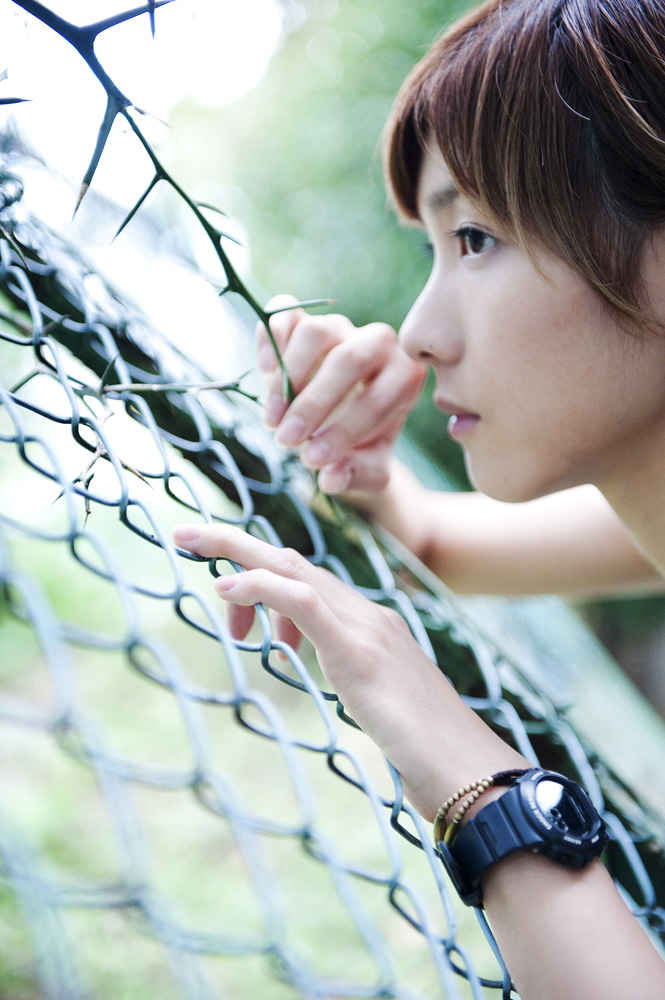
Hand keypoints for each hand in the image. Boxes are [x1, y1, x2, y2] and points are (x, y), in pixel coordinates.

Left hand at [172, 522, 525, 817]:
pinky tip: (225, 589)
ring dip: (238, 552)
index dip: (262, 574)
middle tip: (185, 535)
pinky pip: (303, 600)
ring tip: (191, 547)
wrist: (471, 773)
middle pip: (293, 562)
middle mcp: (368, 616)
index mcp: (370, 629)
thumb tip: (355, 695)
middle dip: (237, 544)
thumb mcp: (383, 711)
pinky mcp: (359, 650)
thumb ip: (362, 690)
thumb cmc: (430, 754)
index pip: (308, 584)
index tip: (223, 584)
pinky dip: (261, 586)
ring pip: (293, 568)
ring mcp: (367, 628)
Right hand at [257, 295, 426, 494]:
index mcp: (405, 377)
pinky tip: (264, 370)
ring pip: (317, 332)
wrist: (340, 429)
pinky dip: (270, 337)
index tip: (313, 460)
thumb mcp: (367, 471)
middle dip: (314, 404)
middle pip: (348, 359)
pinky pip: (286, 312)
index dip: (344, 431)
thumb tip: (331, 477)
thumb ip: (355, 475)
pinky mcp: (305, 321)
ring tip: (273, 419)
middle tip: (287, 441)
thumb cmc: (362, 449)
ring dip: (288, 379)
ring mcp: (340, 327)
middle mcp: (378, 343)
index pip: (378, 398)